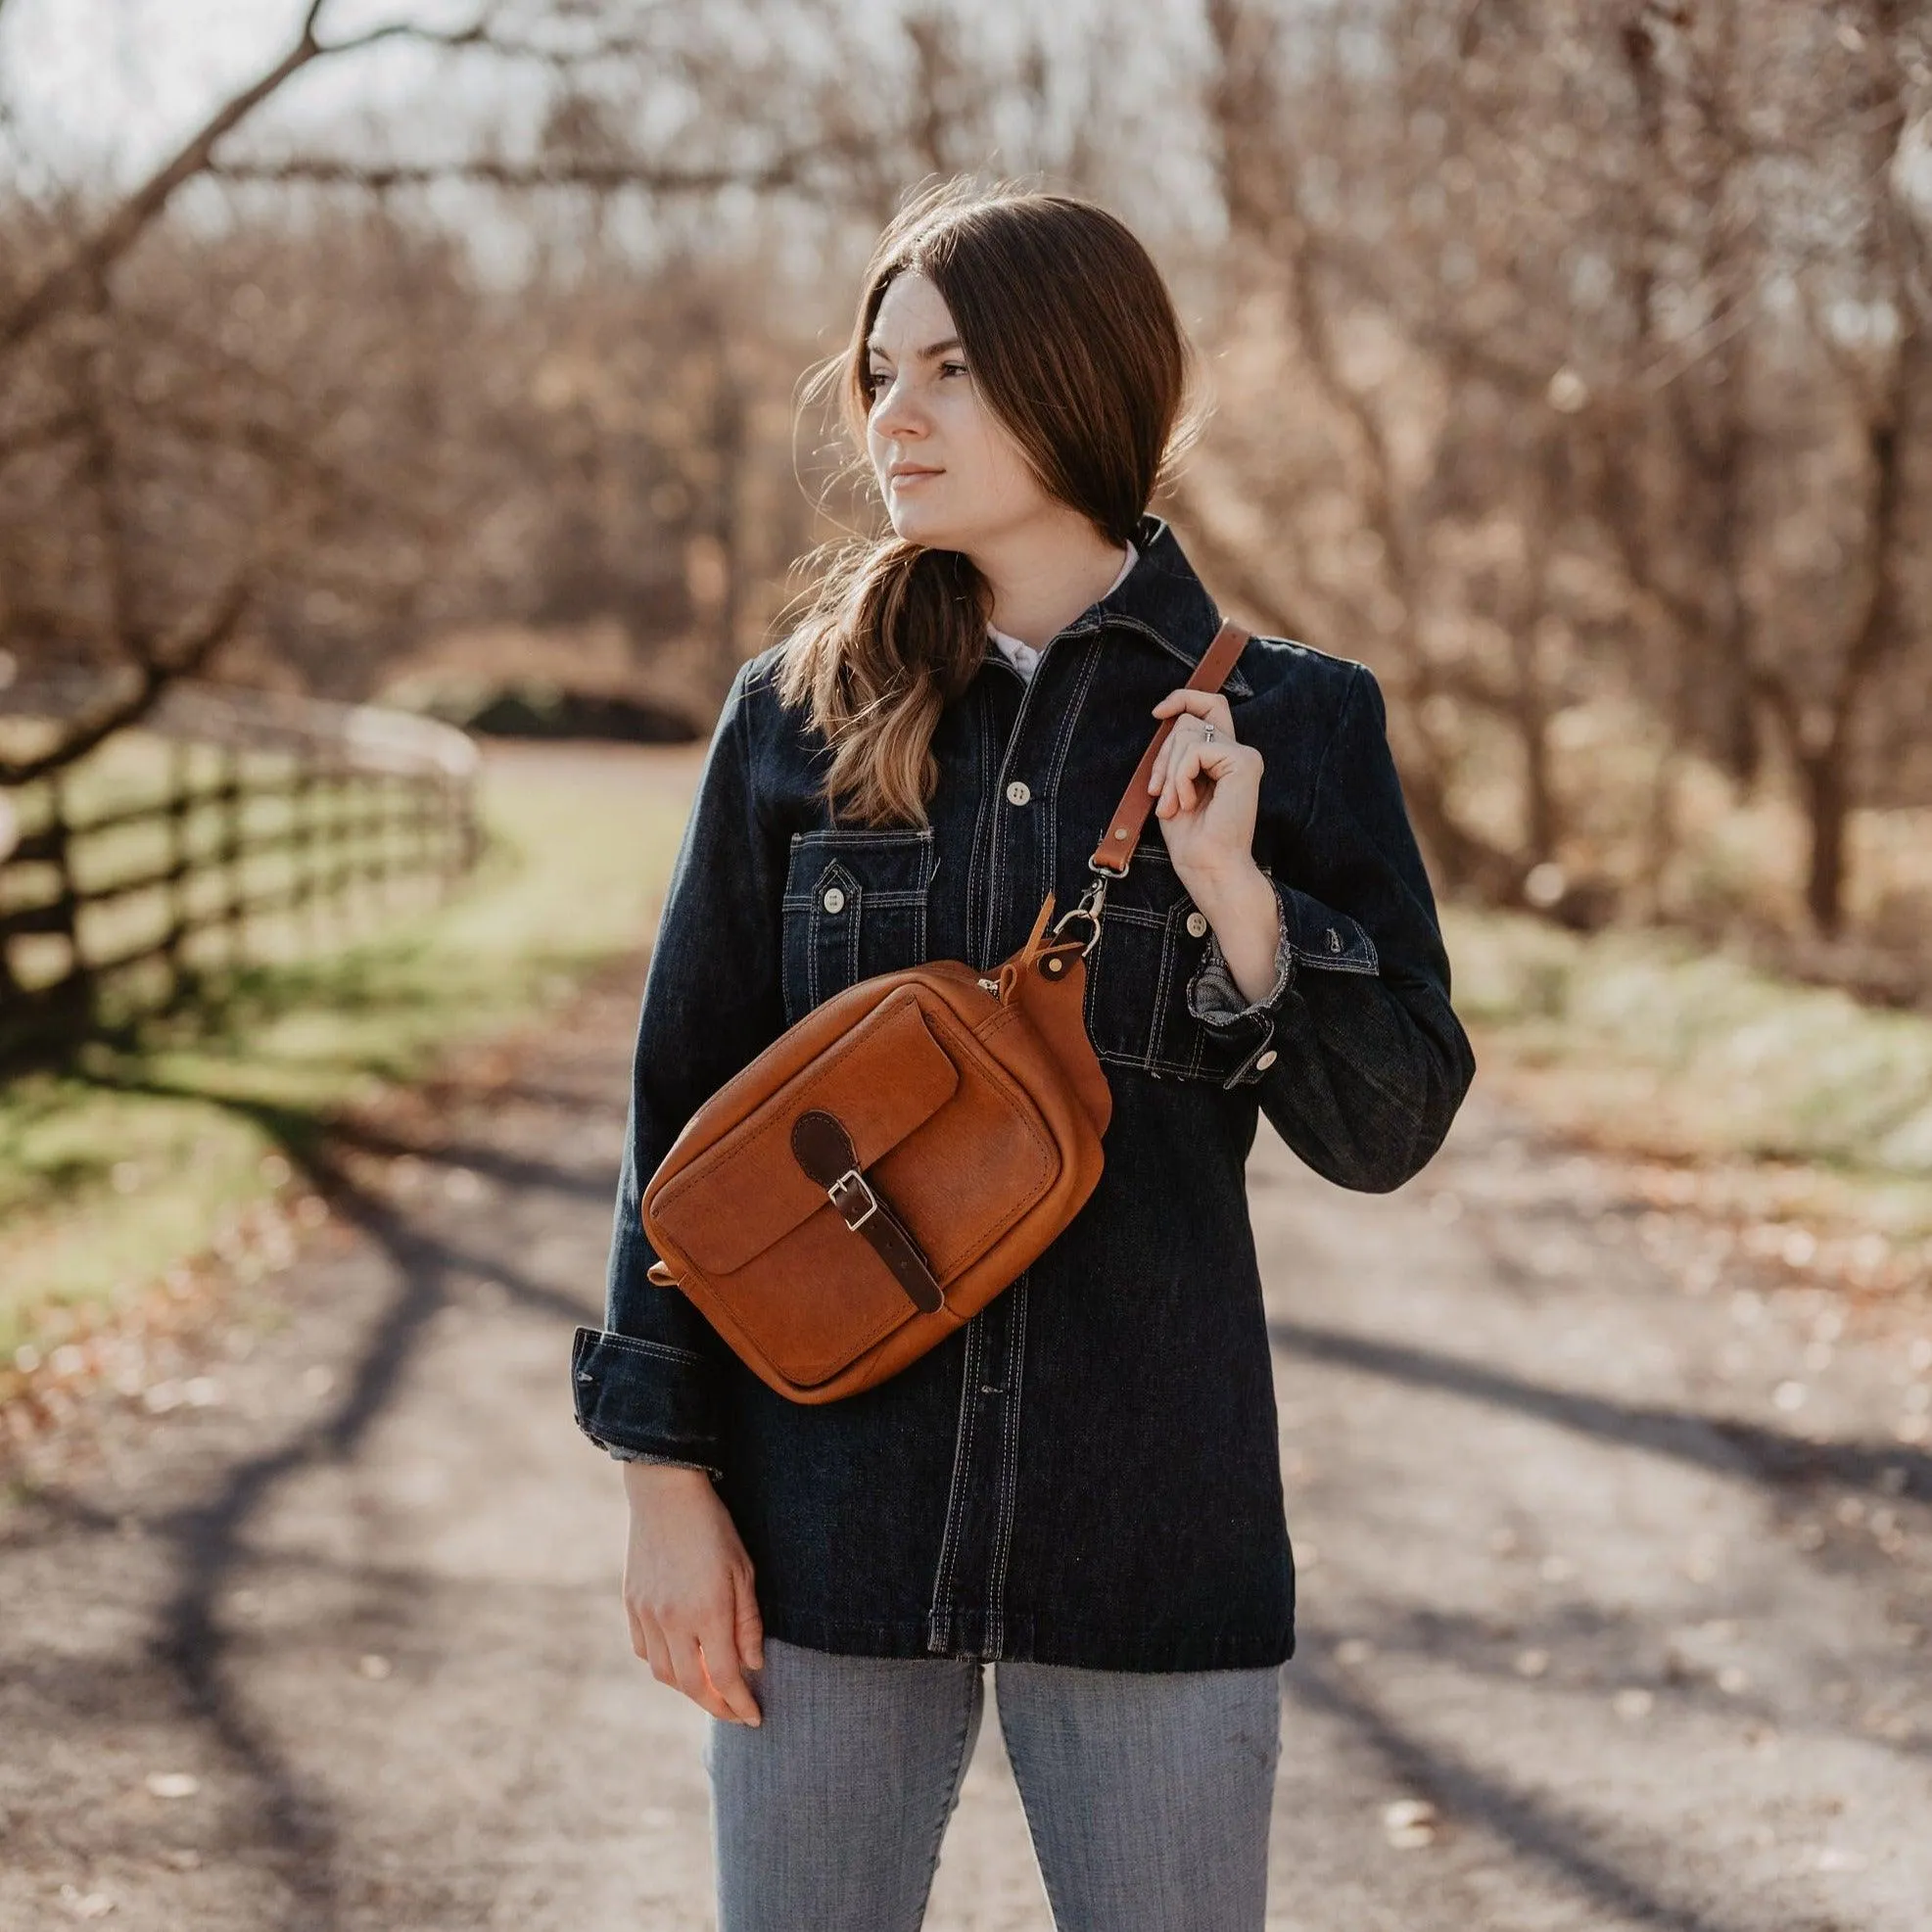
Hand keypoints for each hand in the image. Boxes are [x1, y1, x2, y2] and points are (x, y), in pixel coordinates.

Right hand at [621, 1462, 764, 1725]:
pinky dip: (663, 1664)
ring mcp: (648, 1614)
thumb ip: (748, 1622)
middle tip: (734, 1713)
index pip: (726, 1677)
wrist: (665, 1495)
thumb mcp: (743, 1571)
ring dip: (689, 1689)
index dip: (740, 1704)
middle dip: (716, 1706)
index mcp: (708, 1612)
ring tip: (710, 1687)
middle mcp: (674, 1620)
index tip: (754, 1718)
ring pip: (664, 1673)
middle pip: (692, 1686)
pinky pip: (645, 1651)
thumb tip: (752, 1666)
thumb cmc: (714, 1529)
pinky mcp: (632, 1604)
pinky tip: (680, 1659)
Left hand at [1148, 687, 1282, 1004]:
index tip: (1157, 713)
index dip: (1183, 698)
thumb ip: (1177, 752)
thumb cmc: (1191, 837)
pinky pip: (1195, 749)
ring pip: (1189, 732)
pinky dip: (1180, 776)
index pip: (1209, 705)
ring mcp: (1245, 756)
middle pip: (1190, 719)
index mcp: (1226, 757)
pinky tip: (1188, 802)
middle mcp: (1240, 752)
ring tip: (1175, 804)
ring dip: (1169, 770)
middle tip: (1161, 794)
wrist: (1207, 867)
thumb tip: (1168, 717)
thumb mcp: (1174, 784)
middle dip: (1163, 755)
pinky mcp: (1244, 763)